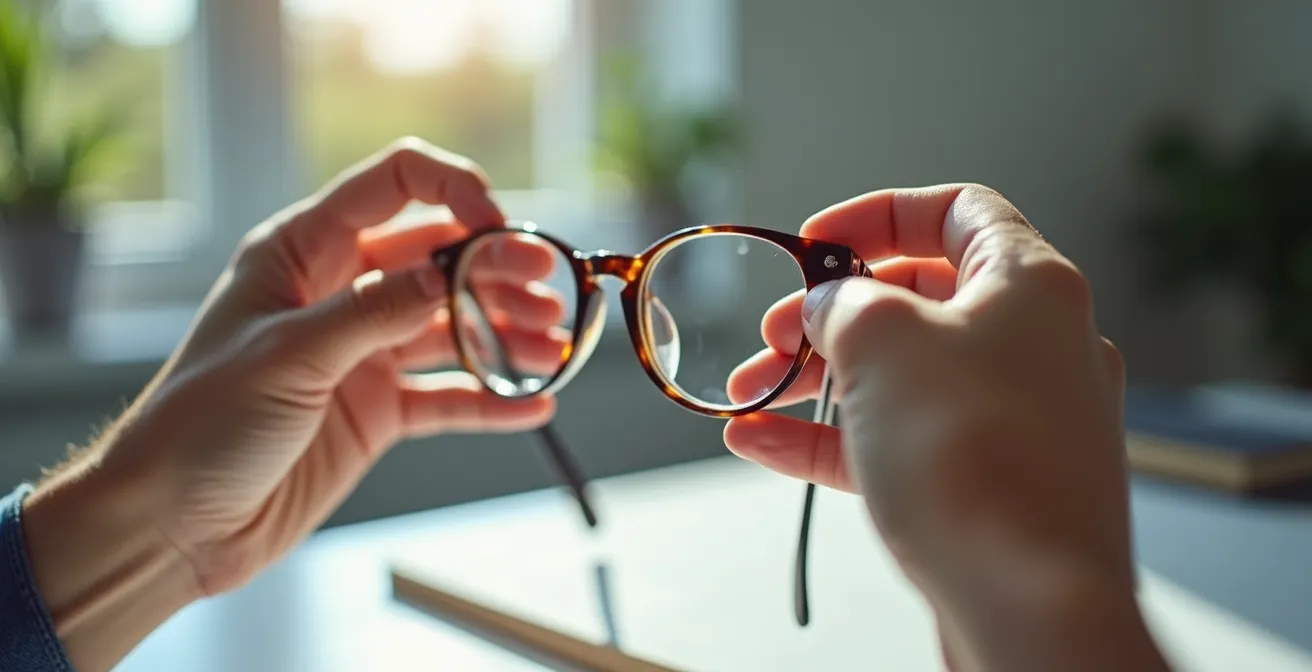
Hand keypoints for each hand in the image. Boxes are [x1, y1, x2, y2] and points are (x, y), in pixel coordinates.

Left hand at [21, 138, 565, 669]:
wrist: (172, 524)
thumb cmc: (201, 424)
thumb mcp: (288, 356)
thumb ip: (373, 313)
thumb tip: (447, 277)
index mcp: (302, 253)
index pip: (392, 189)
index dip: (454, 192)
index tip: (501, 225)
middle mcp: (340, 294)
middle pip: (437, 260)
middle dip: (496, 268)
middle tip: (548, 290)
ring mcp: (362, 354)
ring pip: (452, 328)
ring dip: (505, 333)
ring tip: (555, 346)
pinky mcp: (377, 412)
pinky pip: (449, 398)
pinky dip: (492, 401)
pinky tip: (535, 404)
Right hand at [725, 185, 1168, 670]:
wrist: (1030, 604)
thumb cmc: (974, 457)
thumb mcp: (881, 341)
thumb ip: (841, 303)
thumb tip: (826, 307)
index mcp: (1030, 283)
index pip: (955, 210)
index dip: (876, 215)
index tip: (815, 245)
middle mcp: (1035, 344)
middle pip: (917, 301)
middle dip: (828, 314)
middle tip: (773, 334)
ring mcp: (1016, 419)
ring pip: (901, 379)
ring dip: (816, 382)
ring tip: (746, 395)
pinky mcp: (990, 484)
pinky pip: (901, 442)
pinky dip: (832, 440)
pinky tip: (760, 443)